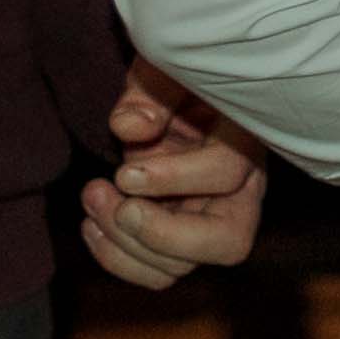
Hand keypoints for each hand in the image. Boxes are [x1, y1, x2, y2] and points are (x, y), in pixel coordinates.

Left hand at [86, 66, 268, 290]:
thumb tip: (131, 129)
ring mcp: (212, 217)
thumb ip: (148, 93)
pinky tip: (92, 222)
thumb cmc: (174, 76)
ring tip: (92, 201)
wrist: (172, 94)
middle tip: (111, 201)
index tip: (124, 172)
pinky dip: (117, 257)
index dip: (174, 179)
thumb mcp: (164, 68)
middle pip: (226, 241)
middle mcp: (242, 187)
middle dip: (157, 233)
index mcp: (247, 135)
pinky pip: (157, 270)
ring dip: (125, 247)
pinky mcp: (181, 236)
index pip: (228, 172)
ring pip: (181, 266)